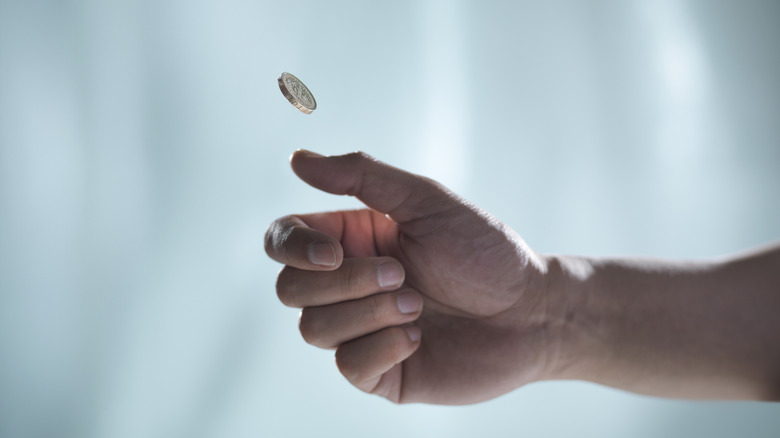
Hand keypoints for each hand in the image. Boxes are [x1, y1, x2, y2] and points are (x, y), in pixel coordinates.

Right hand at [265, 150, 561, 403]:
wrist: (531, 312)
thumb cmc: (483, 251)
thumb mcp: (425, 200)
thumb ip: (361, 175)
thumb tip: (297, 159)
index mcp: (350, 240)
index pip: (282, 241)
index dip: (294, 248)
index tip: (336, 252)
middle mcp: (346, 286)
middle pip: (290, 289)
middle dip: (345, 283)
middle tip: (402, 274)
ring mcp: (358, 331)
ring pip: (313, 330)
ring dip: (368, 314)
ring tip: (417, 305)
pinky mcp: (378, 372)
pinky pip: (348, 366)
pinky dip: (383, 347)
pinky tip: (420, 337)